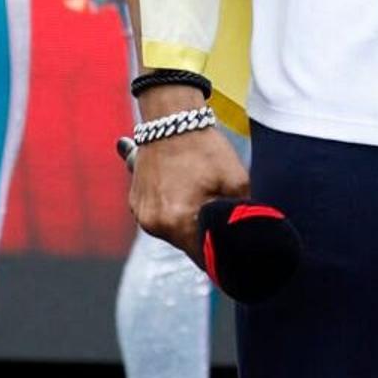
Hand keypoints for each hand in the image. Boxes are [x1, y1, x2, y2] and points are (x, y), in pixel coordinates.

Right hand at [126, 106, 247, 251]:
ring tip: (198, 195)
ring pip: (173, 233)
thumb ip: (239, 216)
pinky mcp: (136, 204)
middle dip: (205, 235)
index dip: (221, 255)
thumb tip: (242, 237)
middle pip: (188, 246)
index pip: (204, 257)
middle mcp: (154, 224)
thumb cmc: (205, 149)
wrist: (171, 120)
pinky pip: (160, 218)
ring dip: (188, 224)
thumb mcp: (237, 182)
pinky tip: (183, 189)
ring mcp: (142, 214)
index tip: (232, 248)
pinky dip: (173, 211)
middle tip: (218, 214)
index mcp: (178, 222)